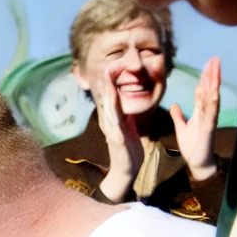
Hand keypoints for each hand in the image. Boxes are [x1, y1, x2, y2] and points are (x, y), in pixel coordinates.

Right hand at [96, 70, 144, 201]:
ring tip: (107, 77)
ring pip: (109, 106)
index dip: (112, 83)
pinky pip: (115, 120)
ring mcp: (112, 129)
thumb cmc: (129, 150)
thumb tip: (125, 106)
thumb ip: (126, 117)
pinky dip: (113, 108)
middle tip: (108, 66)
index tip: (114, 68)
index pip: (112, 97)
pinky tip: (112, 99)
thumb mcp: (129, 129)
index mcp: (114, 119)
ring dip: (108, 91)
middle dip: (107, 83)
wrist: (127, 170)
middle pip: (107, 99)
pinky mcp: (117, 137)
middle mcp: (110, 122)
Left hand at [170, 56, 220, 182]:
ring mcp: (209, 120)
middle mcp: (207, 113)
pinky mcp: (208, 128)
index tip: (207, 63)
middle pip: (210, 90)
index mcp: (200, 112)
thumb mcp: (182, 128)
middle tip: (214, 58)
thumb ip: (178, 116)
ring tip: (216, 68)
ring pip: (213, 97)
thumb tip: (175, 104)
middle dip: (212, 74)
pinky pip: (211, 112)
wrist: (198, 164)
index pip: (203, 91)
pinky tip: (213, 91)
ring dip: (214, 82)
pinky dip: (212, 101)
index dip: (205, 77)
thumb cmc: (193, 147)